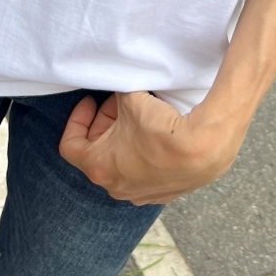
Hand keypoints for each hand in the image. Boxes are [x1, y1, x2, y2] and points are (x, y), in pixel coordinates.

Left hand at [59, 92, 245, 204]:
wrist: (204, 148)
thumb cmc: (161, 127)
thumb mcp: (129, 98)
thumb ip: (115, 89)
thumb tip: (115, 81)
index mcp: (99, 168)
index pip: (70, 146)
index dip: (76, 119)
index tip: (90, 102)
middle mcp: (117, 187)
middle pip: (98, 152)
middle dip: (104, 123)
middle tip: (118, 102)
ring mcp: (141, 194)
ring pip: (121, 162)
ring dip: (123, 139)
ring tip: (138, 116)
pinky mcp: (164, 194)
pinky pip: (144, 172)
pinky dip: (142, 153)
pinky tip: (156, 135)